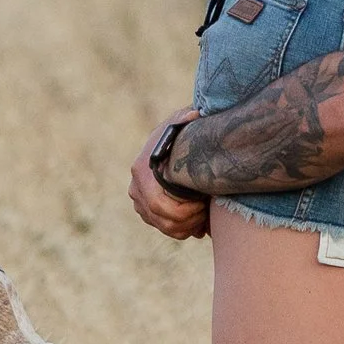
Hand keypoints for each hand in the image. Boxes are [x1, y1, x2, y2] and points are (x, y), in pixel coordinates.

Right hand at [130, 114, 210, 240]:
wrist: (170, 138)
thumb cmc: (180, 131)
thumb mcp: (182, 123)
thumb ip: (187, 119)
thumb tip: (195, 114)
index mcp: (143, 170)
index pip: (158, 205)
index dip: (183, 212)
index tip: (203, 205)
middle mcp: (136, 187)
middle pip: (161, 220)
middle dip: (187, 222)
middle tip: (207, 215)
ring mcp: (138, 199)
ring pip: (162, 226)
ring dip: (186, 228)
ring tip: (205, 219)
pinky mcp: (145, 208)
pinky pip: (162, 227)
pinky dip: (181, 230)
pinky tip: (198, 224)